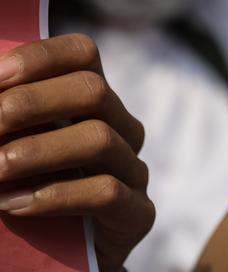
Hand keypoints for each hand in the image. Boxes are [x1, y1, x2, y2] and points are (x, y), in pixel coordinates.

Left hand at [0, 34, 153, 271]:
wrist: (50, 264)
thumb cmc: (19, 196)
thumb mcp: (8, 148)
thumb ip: (2, 120)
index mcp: (92, 102)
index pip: (82, 54)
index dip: (41, 57)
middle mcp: (120, 127)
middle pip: (94, 90)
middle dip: (32, 104)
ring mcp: (133, 170)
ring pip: (100, 139)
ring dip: (38, 152)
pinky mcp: (137, 214)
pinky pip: (106, 192)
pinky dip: (54, 195)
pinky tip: (12, 205)